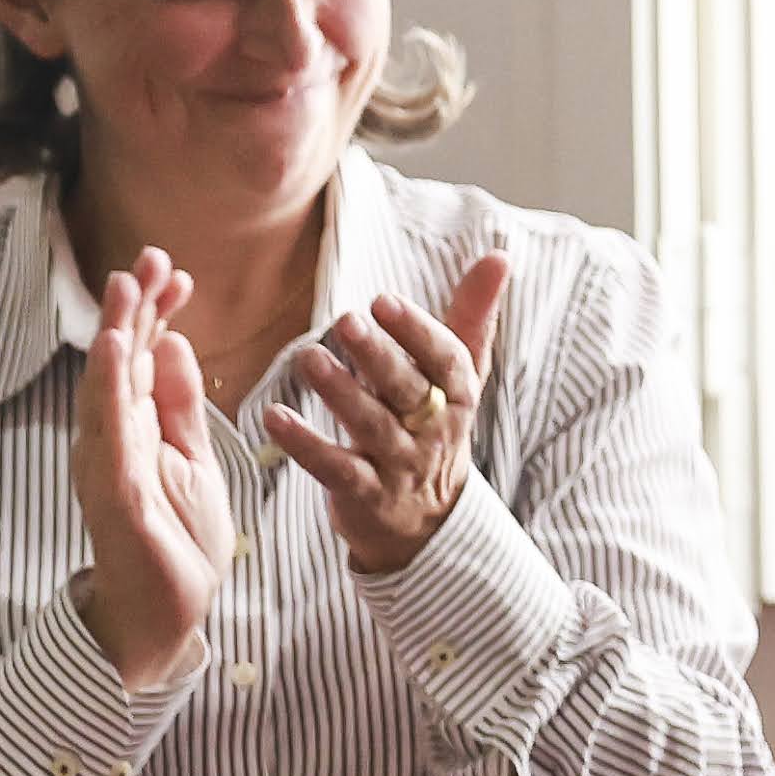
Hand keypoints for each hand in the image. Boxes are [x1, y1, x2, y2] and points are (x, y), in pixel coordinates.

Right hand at [71, 249, 231, 690]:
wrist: (167, 609)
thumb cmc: (176, 537)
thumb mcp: (192, 456)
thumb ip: (179, 404)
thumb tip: (170, 343)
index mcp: (136, 428)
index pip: (141, 358)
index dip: (156, 312)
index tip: (177, 272)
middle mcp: (113, 437)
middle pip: (119, 360)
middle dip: (134, 307)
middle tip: (150, 256)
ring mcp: (109, 462)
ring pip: (107, 385)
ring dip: (116, 332)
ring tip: (127, 284)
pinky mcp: (115, 489)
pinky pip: (110, 431)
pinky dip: (110, 388)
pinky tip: (115, 350)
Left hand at [265, 253, 512, 575]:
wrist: (428, 519)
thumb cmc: (435, 426)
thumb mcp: (460, 374)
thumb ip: (472, 315)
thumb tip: (500, 255)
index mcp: (458, 395)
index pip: (447, 361)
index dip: (418, 332)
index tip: (383, 301)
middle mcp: (434, 430)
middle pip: (408, 390)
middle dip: (379, 356)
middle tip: (346, 320)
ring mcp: (400, 465)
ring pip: (371, 426)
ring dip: (340, 392)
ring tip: (308, 358)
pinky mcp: (366, 496)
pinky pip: (335, 470)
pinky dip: (304, 444)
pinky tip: (274, 417)